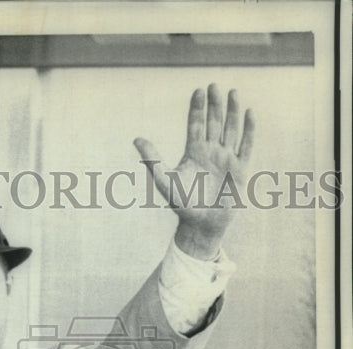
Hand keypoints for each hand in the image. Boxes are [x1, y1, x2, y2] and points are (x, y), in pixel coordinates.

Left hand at [134, 84, 254, 258]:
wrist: (202, 225)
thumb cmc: (182, 205)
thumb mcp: (165, 181)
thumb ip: (153, 160)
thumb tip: (136, 139)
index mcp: (193, 152)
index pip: (196, 124)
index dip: (197, 108)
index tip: (198, 91)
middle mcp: (211, 152)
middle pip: (214, 122)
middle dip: (214, 104)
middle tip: (213, 85)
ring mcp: (226, 158)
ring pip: (230, 129)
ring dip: (232, 111)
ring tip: (232, 92)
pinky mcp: (240, 168)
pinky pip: (246, 144)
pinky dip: (248, 129)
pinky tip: (249, 112)